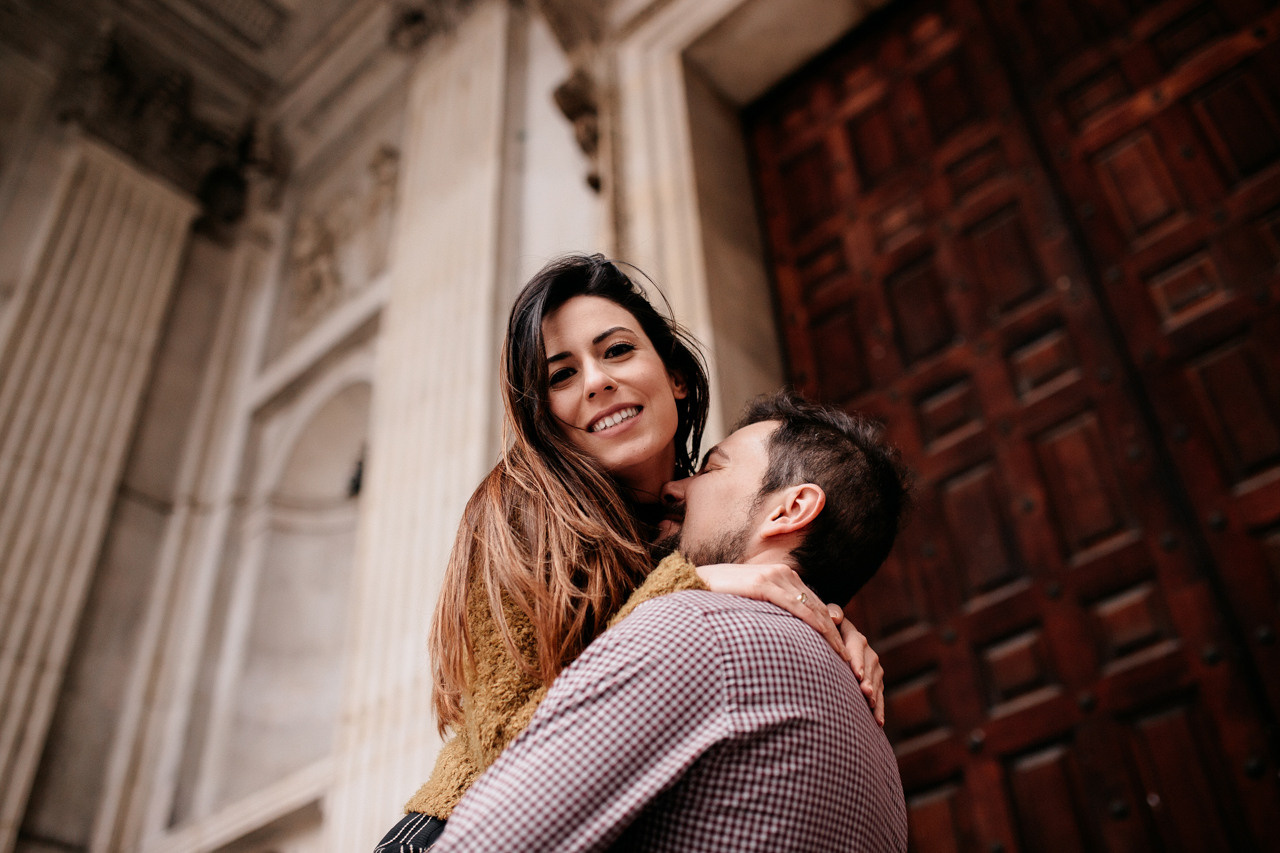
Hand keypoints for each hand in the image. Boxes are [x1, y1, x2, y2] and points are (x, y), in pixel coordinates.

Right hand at [695, 563, 847, 660]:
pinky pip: (796, 607)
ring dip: (832, 635)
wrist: (692, 584)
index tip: (842, 652)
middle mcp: (783, 574)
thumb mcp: (749, 606)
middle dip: (837, 635)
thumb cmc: (717, 600)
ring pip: (813, 609)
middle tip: (851, 662)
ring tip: (845, 659)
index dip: (830, 629)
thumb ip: (768, 613)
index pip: (813, 605)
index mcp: (781, 577)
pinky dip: (815, 624)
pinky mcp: (765, 584)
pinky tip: (827, 641)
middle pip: (819, 607)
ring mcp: (775, 577)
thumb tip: (781, 634)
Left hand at [835, 617, 884, 726]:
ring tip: (870, 706)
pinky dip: (878, 708)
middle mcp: (868, 652)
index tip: (856, 673)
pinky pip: (879, 695)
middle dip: (867, 680)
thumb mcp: (830, 616)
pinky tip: (877, 721)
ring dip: (874, 695)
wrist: (837, 637)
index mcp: (855, 637)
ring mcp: (874, 668)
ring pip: (876, 682)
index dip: (857, 659)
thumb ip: (832, 613)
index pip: (857, 646)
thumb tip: (835, 617)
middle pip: (870, 667)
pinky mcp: (875, 681)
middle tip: (864, 692)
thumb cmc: (828, 627)